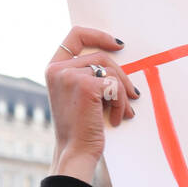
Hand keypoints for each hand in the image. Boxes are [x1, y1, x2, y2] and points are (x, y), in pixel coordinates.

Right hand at [46, 27, 139, 183]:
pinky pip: (115, 85)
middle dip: (121, 75)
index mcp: (54, 68)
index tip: (118, 45)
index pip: (75, 36)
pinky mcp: (87, 86)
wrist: (76, 151)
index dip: (98, 35)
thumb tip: (117, 61)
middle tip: (133, 94)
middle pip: (101, 56)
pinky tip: (118, 118)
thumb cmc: (79, 128)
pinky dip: (122, 102)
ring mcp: (71, 76)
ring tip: (124, 111)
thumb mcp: (77, 95)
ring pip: (111, 71)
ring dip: (123, 93)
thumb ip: (86, 75)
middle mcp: (58, 69)